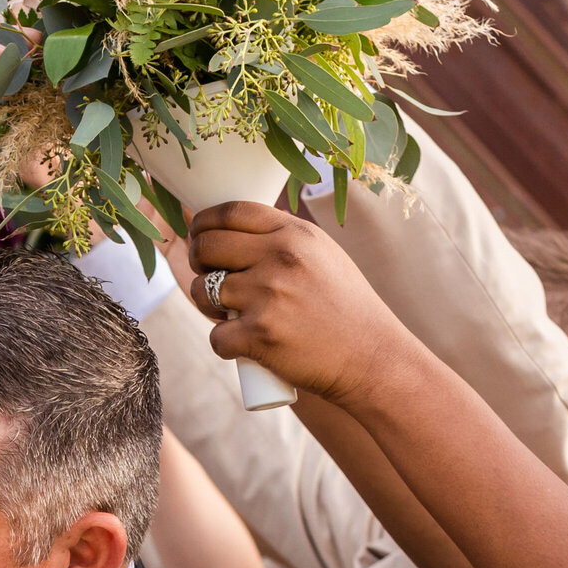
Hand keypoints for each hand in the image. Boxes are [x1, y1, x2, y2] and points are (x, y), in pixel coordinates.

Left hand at [187, 200, 406, 403]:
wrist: (370, 356)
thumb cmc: (343, 307)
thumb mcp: (320, 254)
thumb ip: (281, 238)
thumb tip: (231, 229)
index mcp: (294, 232)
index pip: (230, 211)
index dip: (203, 224)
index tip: (199, 236)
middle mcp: (280, 257)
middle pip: (207, 247)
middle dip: (197, 262)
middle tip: (207, 277)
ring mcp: (268, 295)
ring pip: (201, 291)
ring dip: (205, 305)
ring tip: (228, 314)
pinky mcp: (259, 335)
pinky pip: (215, 336)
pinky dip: (224, 344)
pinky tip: (243, 345)